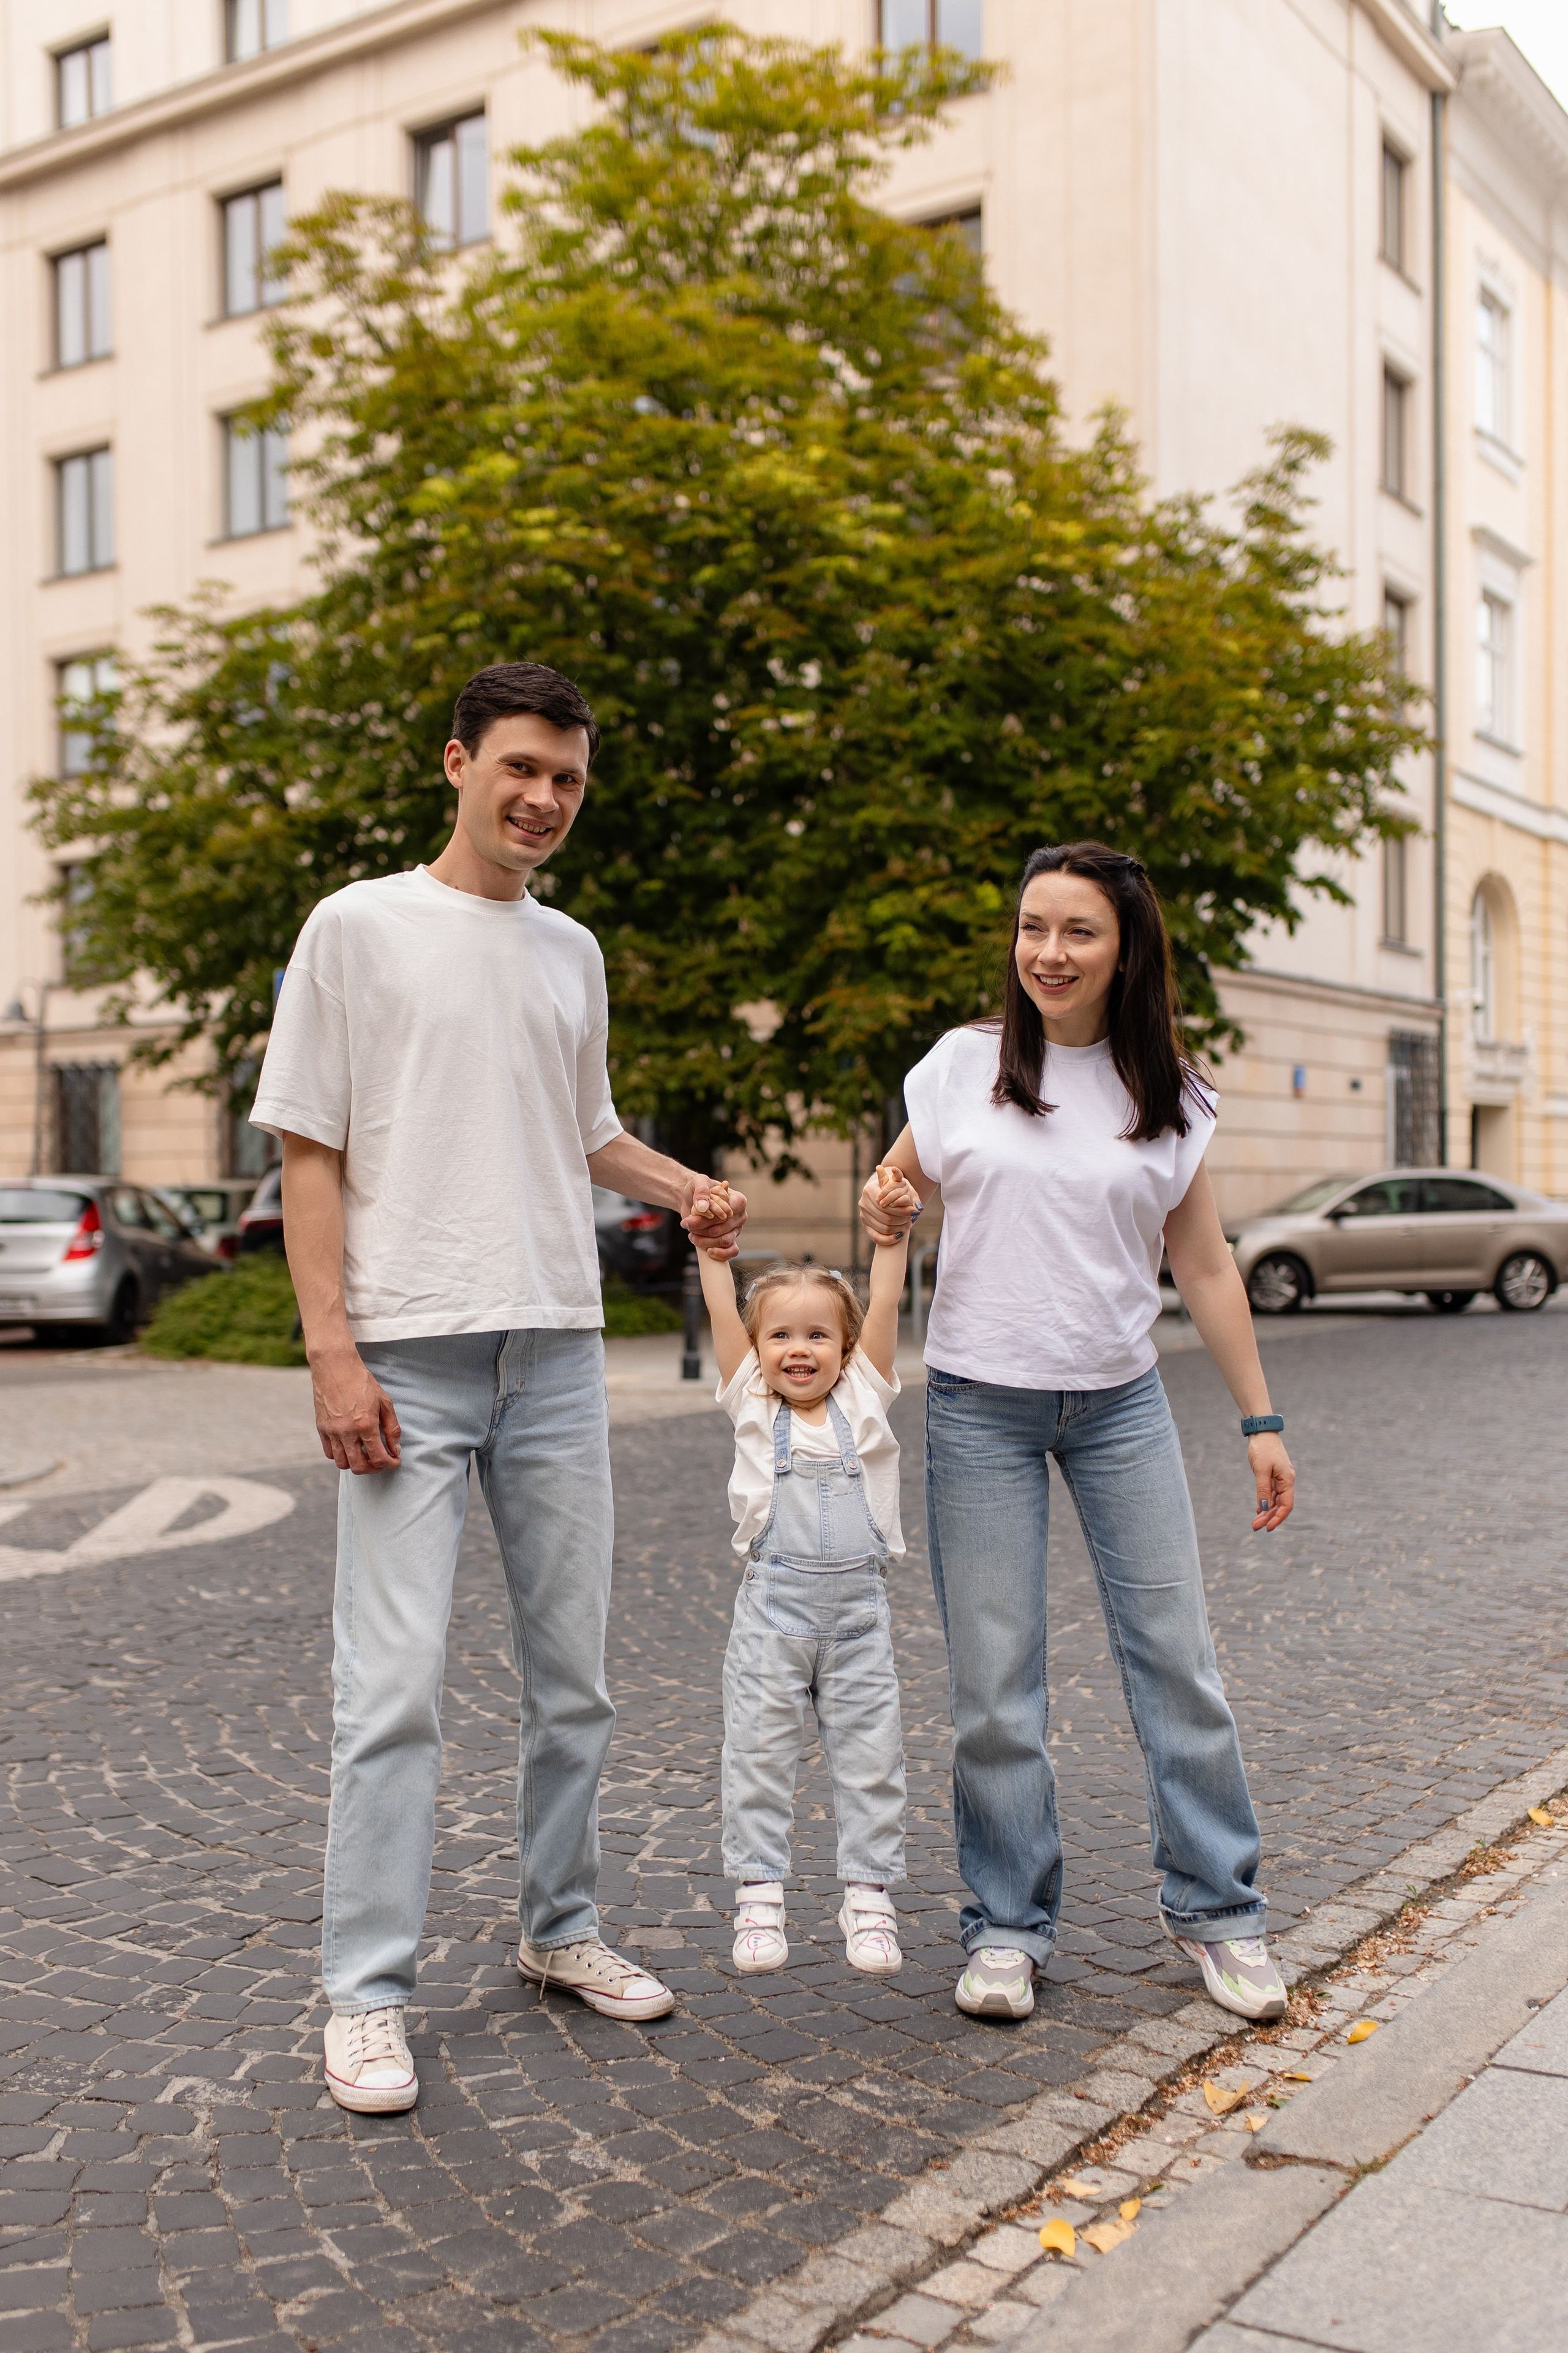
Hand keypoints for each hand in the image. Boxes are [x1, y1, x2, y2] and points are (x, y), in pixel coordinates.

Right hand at [310, 1342, 401, 1474]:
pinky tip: (350, 1446)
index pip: (378, 1458)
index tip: (395, 1460)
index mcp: (365, 1424)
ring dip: (356, 1463)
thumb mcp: (384, 1402)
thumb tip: (395, 1448)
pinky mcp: (321, 1429)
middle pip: (358, 1467)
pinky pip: (329, 1453)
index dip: (390, 1464)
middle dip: (373, 1469)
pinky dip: (341, 1455)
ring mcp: (332, 1431)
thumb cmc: (362, 1383)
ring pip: (342, 1463)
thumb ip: (392, 1428)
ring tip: (365, 1454)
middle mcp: (346, 1431)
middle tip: (380, 1461)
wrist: (336, 1367)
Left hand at [683, 1175, 746, 1261]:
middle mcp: (741, 1216)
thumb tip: (703, 1207)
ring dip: (705, 1241)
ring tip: (692, 1236)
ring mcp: (737, 1229)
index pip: (725, 1215)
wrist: (693, 1200)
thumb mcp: (698, 1183)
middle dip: (701, 1230)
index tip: (689, 1219)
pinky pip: (732, 1251)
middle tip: (687, 1226)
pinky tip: (708, 1252)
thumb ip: (701, 1191)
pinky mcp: (731, 1240)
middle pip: (722, 1229)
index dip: (706, 1219)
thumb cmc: (698, 1190)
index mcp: (738, 1201)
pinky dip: (721, 1254)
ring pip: (724, 1241)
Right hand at [860, 1169, 912, 1243]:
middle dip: (902, 1220)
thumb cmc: (894, 1187)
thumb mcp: (901, 1184)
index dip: (902, 1210)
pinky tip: (900, 1235)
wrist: (882, 1191)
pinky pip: (876, 1237)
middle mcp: (863, 1203)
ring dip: (899, 1229)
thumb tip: (919, 1208)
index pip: (887, 1205)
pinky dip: (889, 1239)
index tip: (914, 1211)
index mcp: (869, 1189)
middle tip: (913, 1219)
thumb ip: (911, 1194)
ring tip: (909, 1225)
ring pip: (883, 1228)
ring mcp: (863, 1215)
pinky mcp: (865, 1225)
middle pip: (886, 1218)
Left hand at [1248, 1433, 1293, 1531]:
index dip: (1278, 1518)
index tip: (1268, 1528)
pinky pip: (1271, 1493)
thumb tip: (1264, 1508)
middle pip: (1280, 1505)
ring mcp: (1280, 1478)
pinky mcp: (1273, 1476)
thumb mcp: (1261, 1470)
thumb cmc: (1263, 1448)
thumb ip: (1263, 1489)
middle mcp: (1286, 1481)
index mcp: (1287, 1480)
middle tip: (1255, 1527)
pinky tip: (1259, 1510)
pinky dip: (1265, 1502)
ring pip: (1275, 1500)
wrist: (1262, 1432)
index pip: (1287, 1505)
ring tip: (1255, 1522)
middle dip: (1269, 1517)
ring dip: (1266, 1512)